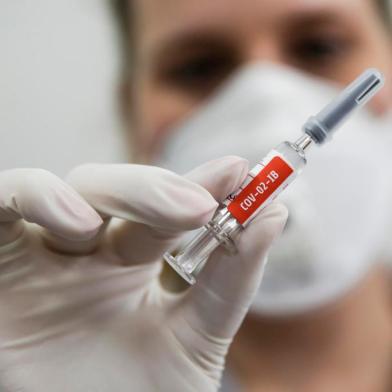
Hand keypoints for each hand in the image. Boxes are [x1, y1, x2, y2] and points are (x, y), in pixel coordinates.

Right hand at [0, 157, 286, 391]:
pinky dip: (33, 196)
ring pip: (71, 187)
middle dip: (156, 188)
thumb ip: (231, 280)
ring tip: (129, 226)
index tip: (238, 171)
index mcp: (132, 261)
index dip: (202, 183)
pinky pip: (2, 206)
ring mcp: (43, 252)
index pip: (168, 206)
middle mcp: (89, 248)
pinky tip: (76, 226)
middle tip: (198, 205)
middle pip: (119, 188)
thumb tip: (274, 215)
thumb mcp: (194, 340)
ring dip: (108, 191)